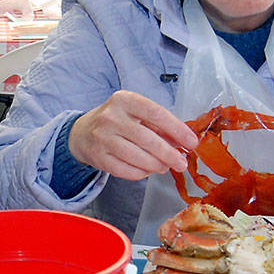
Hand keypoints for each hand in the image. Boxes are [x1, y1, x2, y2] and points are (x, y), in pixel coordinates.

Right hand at [68, 91, 196, 179]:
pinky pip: (126, 170)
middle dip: (169, 154)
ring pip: (137, 157)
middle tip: (181, 163)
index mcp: (124, 100)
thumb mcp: (135, 114)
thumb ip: (158, 125)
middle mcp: (111, 117)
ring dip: (156, 165)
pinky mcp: (98, 157)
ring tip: (165, 166)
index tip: (191, 142)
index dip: (177, 129)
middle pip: (148, 139)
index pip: (156, 113)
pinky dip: (141, 173)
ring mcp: (102, 137)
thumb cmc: (116, 122)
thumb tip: (183, 142)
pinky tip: (147, 170)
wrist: (82, 133)